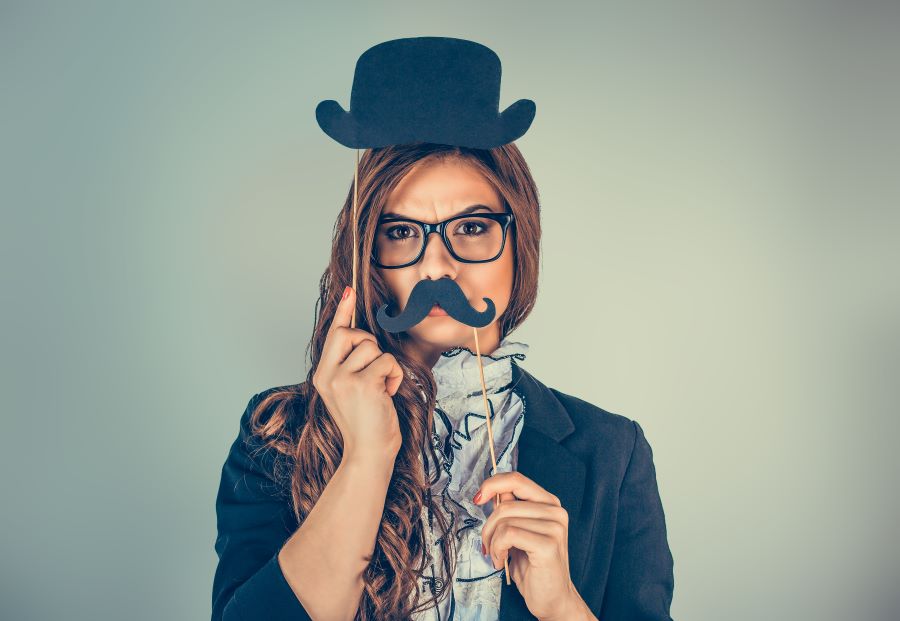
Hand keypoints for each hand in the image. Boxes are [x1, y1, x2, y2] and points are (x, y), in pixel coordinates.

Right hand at [312, 286, 403, 462]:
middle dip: (368, 343)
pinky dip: (395, 376)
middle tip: (375, 367)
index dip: (342, 311)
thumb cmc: (366, 422)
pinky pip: (387, 361)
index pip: (332, 334)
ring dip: (386, 365)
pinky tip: (390, 394)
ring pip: (372, 347)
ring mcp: (343, 380)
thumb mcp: (351, 390)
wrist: (368, 453)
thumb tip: (361, 336)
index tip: (349, 291)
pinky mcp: (362, 385)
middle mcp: (328, 375)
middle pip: (350, 334)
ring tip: (383, 387)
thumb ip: (351, 365)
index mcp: (323, 375)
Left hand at [476, 471, 590, 620]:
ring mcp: (555, 527)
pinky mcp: (548, 544)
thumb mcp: (518, 531)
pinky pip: (508, 534)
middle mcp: (556, 511)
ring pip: (504, 520)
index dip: (493, 484)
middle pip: (505, 503)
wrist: (553, 598)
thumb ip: (510, 510)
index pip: (516, 479)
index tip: (478, 498)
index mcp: (549, 503)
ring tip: (496, 556)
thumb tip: (491, 492)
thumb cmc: (533, 566)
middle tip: (487, 545)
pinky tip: (501, 561)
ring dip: (491, 542)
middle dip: (487, 526)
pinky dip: (497, 548)